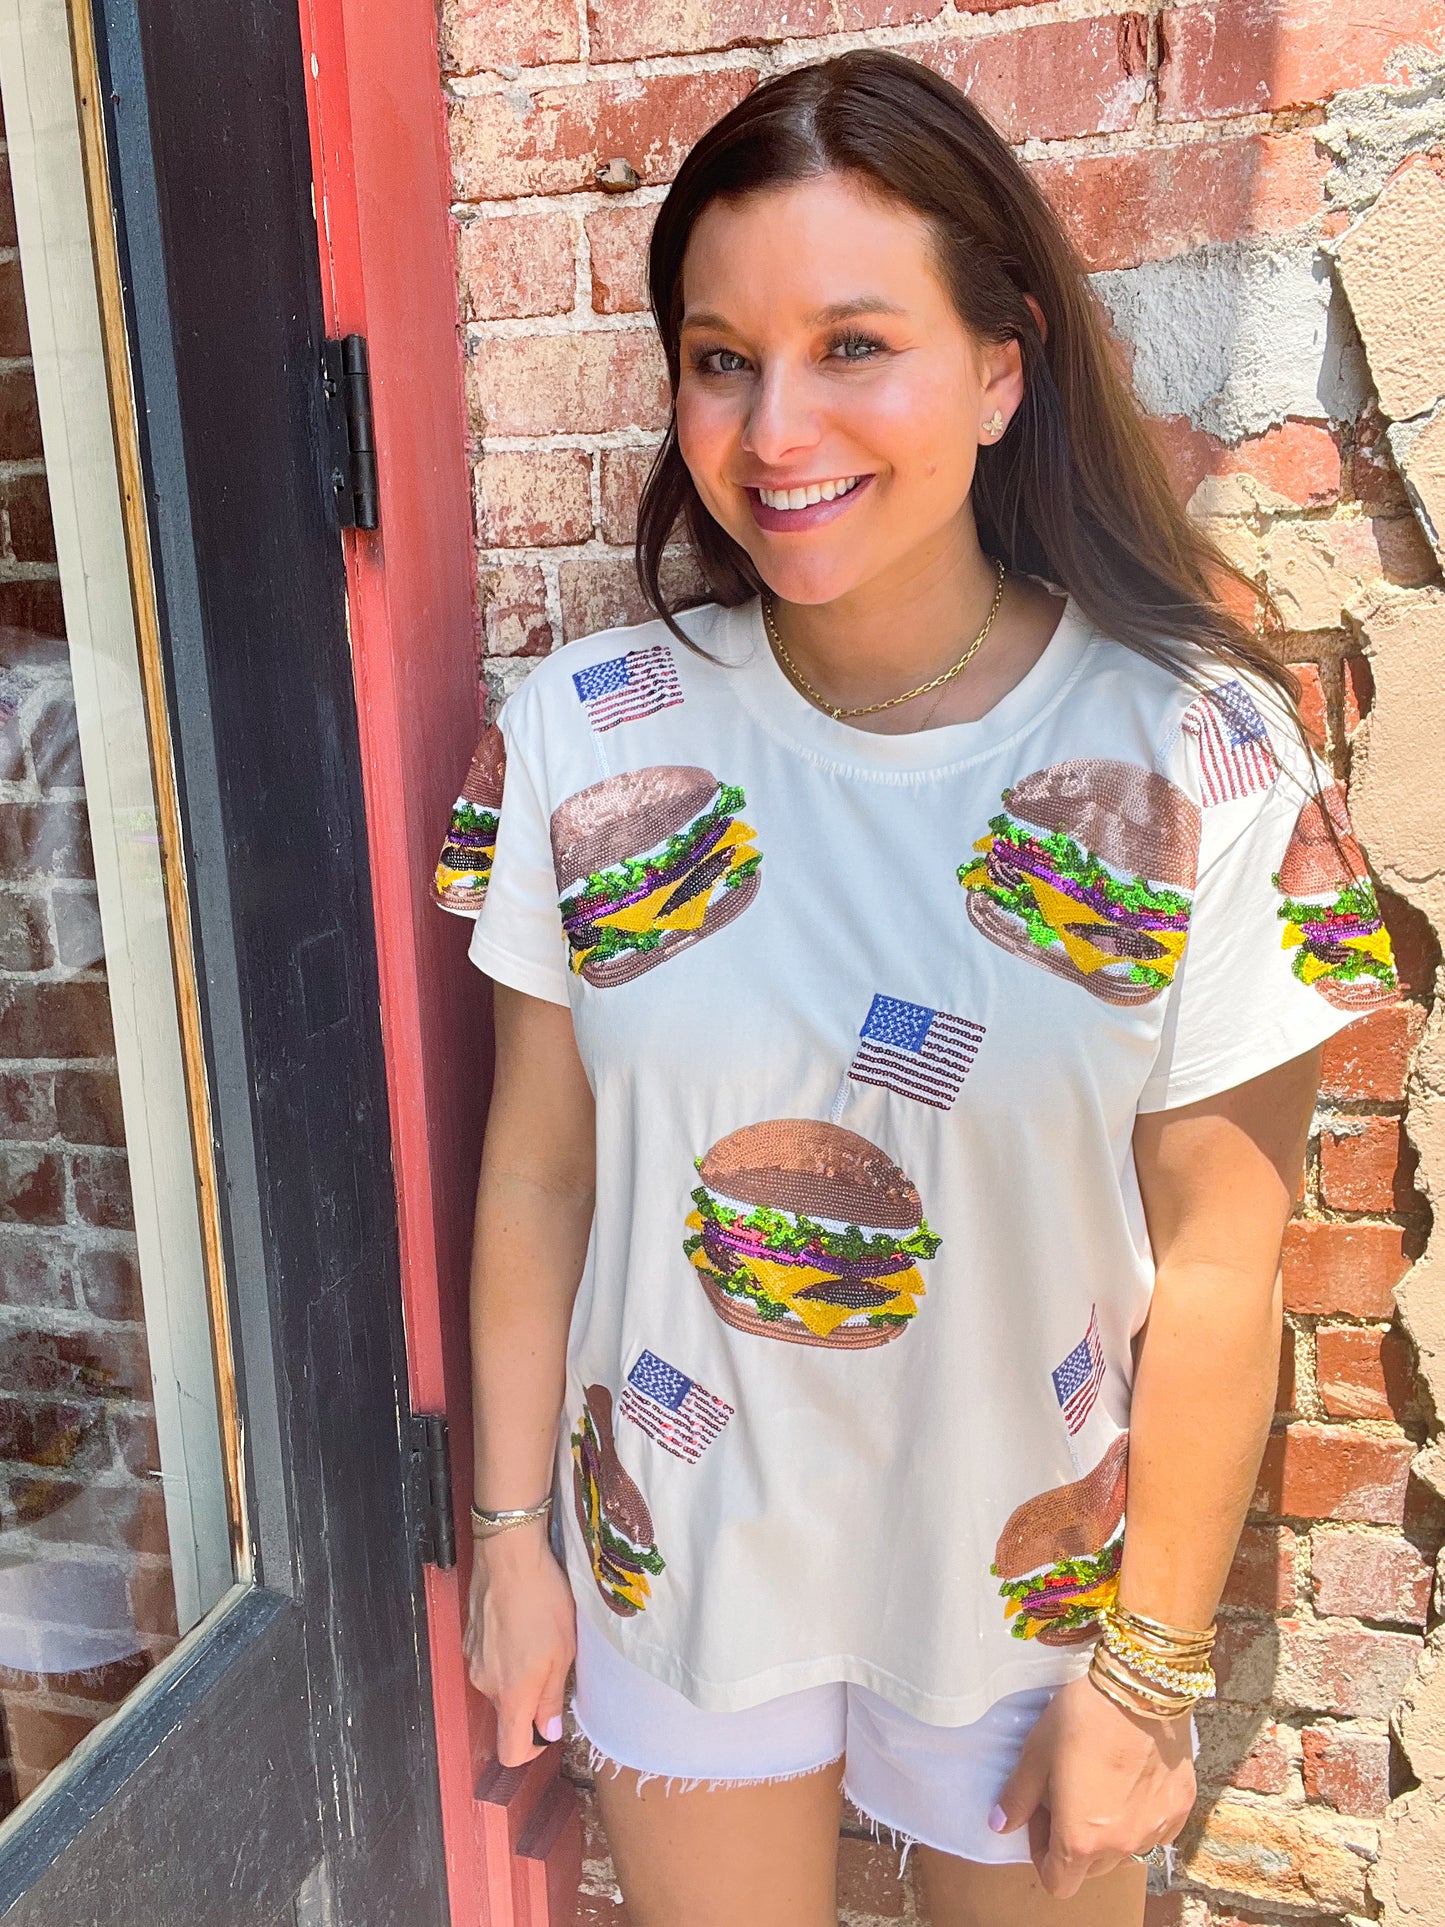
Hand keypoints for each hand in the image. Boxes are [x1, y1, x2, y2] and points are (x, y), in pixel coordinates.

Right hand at [464, 1522, 576, 1767]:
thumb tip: (547, 1732)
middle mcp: (485, 1684)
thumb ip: (551, 1698)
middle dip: (530, 1698)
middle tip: (554, 1663)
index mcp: (510, 1694)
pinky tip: (520, 1622)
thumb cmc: (542, 1602)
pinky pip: (490, 1659)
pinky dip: (505, 1651)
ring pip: (499, 1683)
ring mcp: (472, 1659)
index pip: (510, 1750)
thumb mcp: (562, 1652)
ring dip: (519, 1671)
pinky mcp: (469, 1637)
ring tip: (539, 1636)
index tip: (548, 1725)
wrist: (509, 1555)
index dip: (531, 1748)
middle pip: (507, 1713)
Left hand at [990, 1673, 1195, 1898]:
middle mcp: (1122, 1847)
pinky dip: (1139, 1815)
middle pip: (1091, 1869)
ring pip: (1124, 1850)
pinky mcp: (1181, 1809)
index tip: (1042, 1814)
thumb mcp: (1036, 1753)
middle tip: (1066, 1793)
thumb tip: (999, 1824)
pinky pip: (1154, 1829)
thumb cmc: (1082, 1719)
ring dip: (1107, 1830)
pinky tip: (1131, 1777)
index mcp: (1081, 1841)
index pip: (1058, 1883)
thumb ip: (1017, 1796)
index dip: (1041, 1853)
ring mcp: (1156, 1830)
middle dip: (1073, 1841)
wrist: (1140, 1690)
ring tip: (1099, 1781)